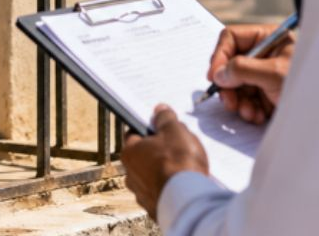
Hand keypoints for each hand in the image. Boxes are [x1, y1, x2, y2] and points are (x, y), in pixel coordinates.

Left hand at [121, 104, 208, 220]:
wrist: (188, 201)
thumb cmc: (179, 163)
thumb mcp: (175, 131)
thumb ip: (165, 119)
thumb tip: (159, 110)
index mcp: (130, 153)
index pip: (134, 134)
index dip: (150, 130)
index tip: (162, 129)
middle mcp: (130, 175)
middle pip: (144, 156)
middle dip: (158, 151)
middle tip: (178, 148)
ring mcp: (141, 194)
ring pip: (152, 177)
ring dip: (164, 172)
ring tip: (184, 169)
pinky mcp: (154, 209)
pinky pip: (161, 194)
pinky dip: (170, 189)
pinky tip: (184, 186)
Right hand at [206, 23, 294, 124]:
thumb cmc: (310, 83)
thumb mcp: (274, 73)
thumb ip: (243, 69)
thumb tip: (218, 74)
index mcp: (269, 38)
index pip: (232, 38)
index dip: (219, 56)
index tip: (214, 77)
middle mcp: (265, 54)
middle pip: (231, 64)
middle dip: (229, 85)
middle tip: (229, 102)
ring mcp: (266, 74)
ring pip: (237, 85)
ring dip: (239, 101)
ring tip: (249, 113)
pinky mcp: (268, 93)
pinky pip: (247, 99)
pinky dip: (248, 109)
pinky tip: (258, 116)